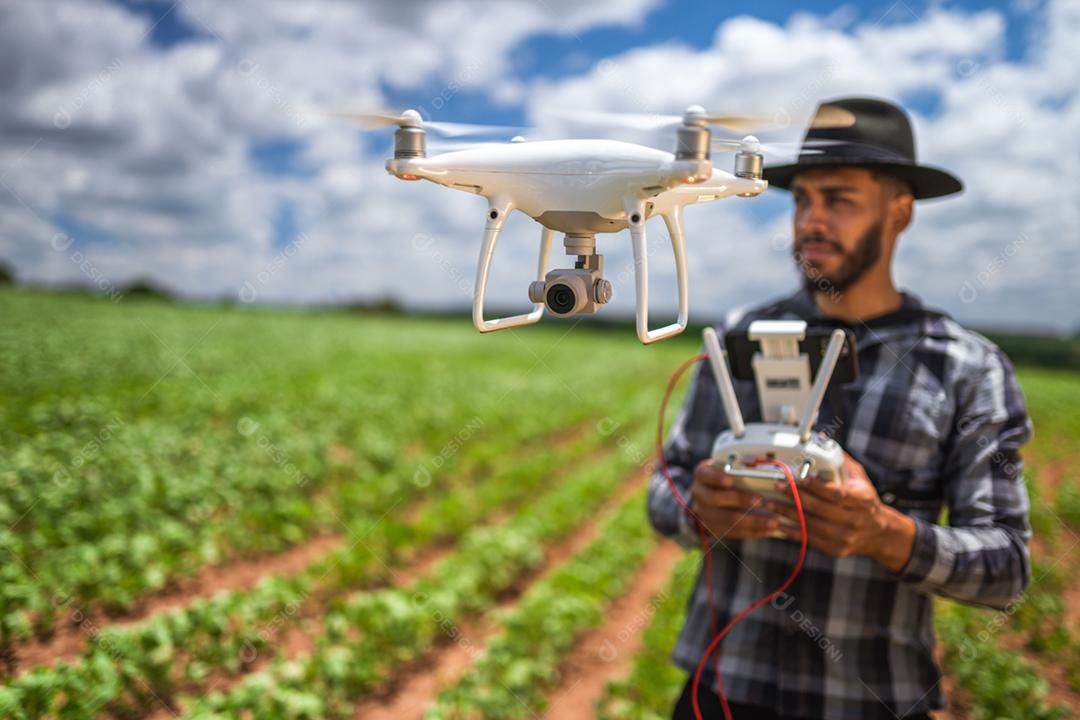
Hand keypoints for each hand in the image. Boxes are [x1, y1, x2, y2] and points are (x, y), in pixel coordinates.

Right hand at [689, 459, 781, 539]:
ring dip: (753, 521)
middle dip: (741, 500)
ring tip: (773, 522)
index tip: (730, 480)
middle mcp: (699, 494)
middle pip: (716, 499)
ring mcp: (704, 513)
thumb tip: (765, 469)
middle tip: (761, 501)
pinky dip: (753, 532)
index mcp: (702, 474)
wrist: (709, 496)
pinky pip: (734, 533)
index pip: (706, 475)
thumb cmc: (725, 476)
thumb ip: (738, 468)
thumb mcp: (725, 467)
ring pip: (728, 520)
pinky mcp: (714, 528)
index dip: (717, 478)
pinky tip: (768, 530)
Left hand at [765, 453, 915, 570]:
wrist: (878, 533)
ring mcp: (844, 537)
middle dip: (795, 496)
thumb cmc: (865, 501)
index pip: (836, 494)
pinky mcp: (834, 549)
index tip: (798, 477)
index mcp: (862, 501)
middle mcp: (854, 520)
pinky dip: (791, 531)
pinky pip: (808, 539)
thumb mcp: (860, 479)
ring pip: (810, 525)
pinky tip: (777, 522)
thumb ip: (842, 462)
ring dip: (787, 513)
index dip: (816, 486)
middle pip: (819, 509)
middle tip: (777, 485)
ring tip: (769, 502)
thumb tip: (823, 442)